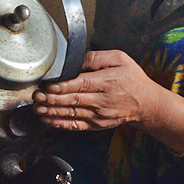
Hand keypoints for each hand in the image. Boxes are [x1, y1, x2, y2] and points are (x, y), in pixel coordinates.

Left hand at [32, 50, 161, 131]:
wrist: (146, 104)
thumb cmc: (133, 79)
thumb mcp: (120, 59)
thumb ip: (97, 57)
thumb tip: (78, 60)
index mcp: (106, 82)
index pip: (81, 85)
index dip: (64, 86)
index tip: (50, 86)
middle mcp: (102, 100)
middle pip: (73, 100)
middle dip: (52, 99)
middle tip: (37, 96)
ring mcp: (99, 115)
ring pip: (72, 113)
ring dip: (53, 111)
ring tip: (38, 108)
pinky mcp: (97, 124)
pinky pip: (76, 125)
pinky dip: (61, 123)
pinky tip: (49, 120)